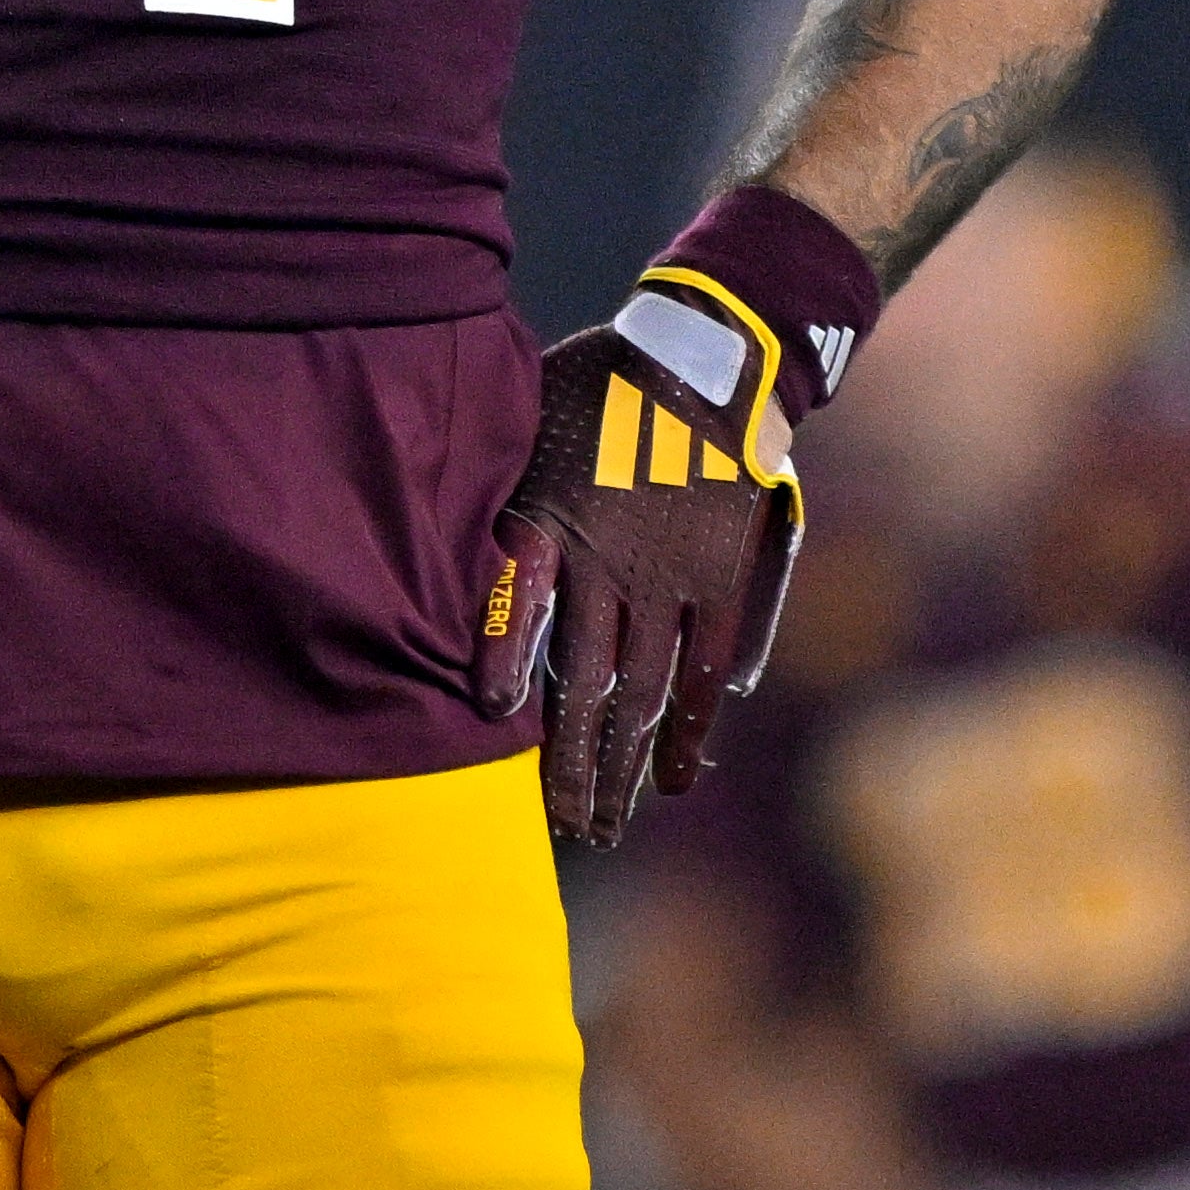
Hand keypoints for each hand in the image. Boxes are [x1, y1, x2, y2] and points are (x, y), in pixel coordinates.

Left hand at [474, 309, 798, 846]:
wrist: (709, 358)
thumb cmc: (596, 386)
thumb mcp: (524, 424)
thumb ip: (497, 501)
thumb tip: (467, 570)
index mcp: (553, 520)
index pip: (520, 608)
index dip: (506, 667)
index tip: (490, 722)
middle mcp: (611, 562)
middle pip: (584, 681)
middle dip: (567, 764)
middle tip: (557, 830)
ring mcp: (672, 578)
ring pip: (643, 690)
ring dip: (621, 764)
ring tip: (603, 825)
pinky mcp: (722, 580)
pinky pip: (706, 669)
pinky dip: (691, 728)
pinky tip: (676, 779)